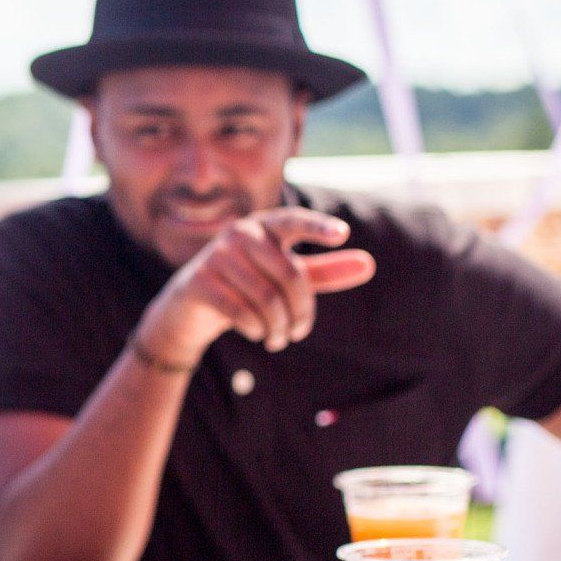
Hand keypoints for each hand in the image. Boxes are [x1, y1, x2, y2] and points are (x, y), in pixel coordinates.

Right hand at [137, 207, 375, 363]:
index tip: (342, 234)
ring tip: (280, 339)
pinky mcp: (198, 281)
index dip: (316, 227)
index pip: (292, 221)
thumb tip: (369, 265)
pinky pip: (240, 311)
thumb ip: (325, 272)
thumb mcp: (286, 280)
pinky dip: (255, 329)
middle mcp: (237, 234)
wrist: (190, 308)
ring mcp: (215, 256)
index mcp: (262, 226)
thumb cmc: (246, 287)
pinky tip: (258, 334)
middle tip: (299, 333)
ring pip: (266, 298)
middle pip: (289, 274)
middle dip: (301, 311)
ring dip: (278, 327)